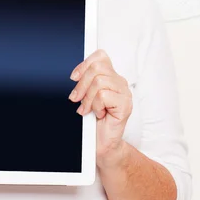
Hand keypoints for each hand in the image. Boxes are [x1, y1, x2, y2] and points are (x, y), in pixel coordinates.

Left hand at [68, 49, 132, 164]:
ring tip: (88, 109)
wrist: (101, 143)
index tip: (73, 77)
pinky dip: (96, 106)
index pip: (100, 56)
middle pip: (97, 67)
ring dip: (88, 98)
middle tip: (76, 99)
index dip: (84, 64)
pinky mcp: (125, 104)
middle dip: (81, 84)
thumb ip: (85, 82)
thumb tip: (75, 74)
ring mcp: (125, 93)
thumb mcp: (86, 97)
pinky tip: (99, 114)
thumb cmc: (93, 121)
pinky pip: (103, 95)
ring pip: (99, 82)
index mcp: (111, 77)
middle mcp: (120, 82)